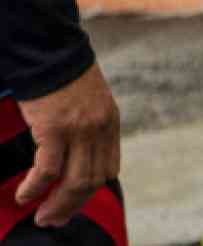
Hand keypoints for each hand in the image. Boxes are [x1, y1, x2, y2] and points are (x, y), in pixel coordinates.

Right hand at [16, 64, 120, 228]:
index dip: (93, 190)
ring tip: (42, 216)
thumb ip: (89, 128)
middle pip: (93, 180)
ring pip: (74, 181)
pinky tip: (23, 196)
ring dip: (58, 204)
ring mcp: (79, 130)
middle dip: (74, 205)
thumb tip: (77, 156)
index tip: (75, 204)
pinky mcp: (54, 129)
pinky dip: (35, 188)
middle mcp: (100, 129)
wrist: (50, 52)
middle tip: (55, 220)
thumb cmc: (64, 77)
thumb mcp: (90, 103)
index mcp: (110, 123)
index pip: (109, 168)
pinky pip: (47, 170)